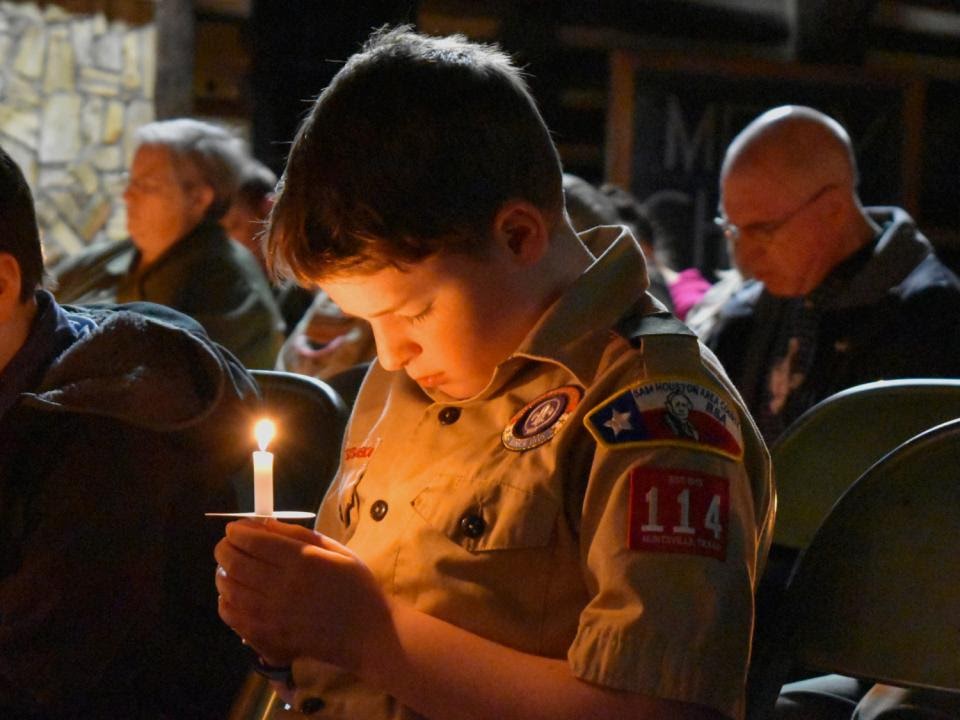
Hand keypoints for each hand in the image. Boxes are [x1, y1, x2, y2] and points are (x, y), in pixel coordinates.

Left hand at [214, 518, 392, 673]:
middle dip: (225, 548)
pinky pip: (231, 615)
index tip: (236, 528)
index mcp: (301, 561)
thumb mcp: (337, 550)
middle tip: (229, 545)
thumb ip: (299, 535)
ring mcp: (270, 616)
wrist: (366, 633)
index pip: (251, 540)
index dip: (237, 530)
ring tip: (231, 568)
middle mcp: (281, 587)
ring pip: (227, 587)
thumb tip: (263, 524)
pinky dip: (226, 600)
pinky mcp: (266, 638)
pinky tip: (236, 594)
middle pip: (234, 562)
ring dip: (223, 572)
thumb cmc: (356, 587)